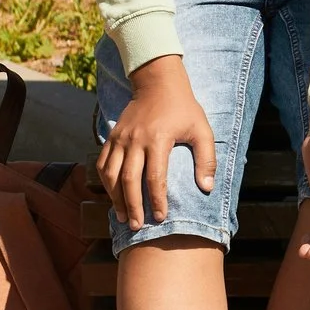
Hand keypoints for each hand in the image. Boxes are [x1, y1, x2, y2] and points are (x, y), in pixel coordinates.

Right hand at [96, 55, 214, 229]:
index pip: (155, 178)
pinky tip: (112, 196)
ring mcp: (120, 138)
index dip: (157, 200)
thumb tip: (207, 188)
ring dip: (115, 198)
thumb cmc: (184, 109)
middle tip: (137, 226)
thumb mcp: (202, 130)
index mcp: (158, 139)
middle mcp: (135, 140)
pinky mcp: (111, 136)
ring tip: (122, 216)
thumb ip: (207, 159)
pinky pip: (102, 163)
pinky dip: (104, 182)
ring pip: (110, 174)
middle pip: (129, 180)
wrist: (158, 83)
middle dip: (133, 206)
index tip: (161, 218)